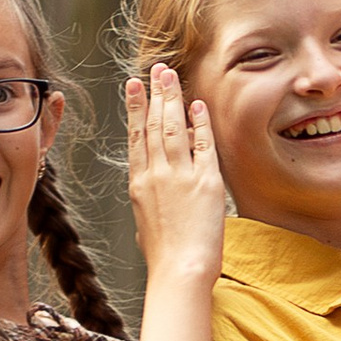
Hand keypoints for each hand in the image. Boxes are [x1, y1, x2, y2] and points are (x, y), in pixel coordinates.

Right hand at [124, 63, 226, 287]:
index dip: (136, 108)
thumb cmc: (164, 257)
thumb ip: (149, 201)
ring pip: (174, 127)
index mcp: (139, 184)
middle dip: (156, 93)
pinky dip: (200, 122)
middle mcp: (156, 174)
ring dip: (173, 98)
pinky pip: (203, 145)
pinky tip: (198, 105)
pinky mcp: (206, 182)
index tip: (134, 86)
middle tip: (158, 70)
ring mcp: (180, 176)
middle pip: (155, 124)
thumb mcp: (146, 224)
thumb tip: (150, 195)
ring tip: (171, 76)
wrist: (180, 271)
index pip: (136, 137)